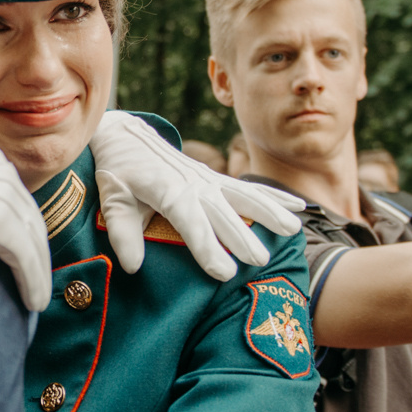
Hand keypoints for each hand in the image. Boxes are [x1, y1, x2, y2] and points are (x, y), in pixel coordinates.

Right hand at [0, 133, 53, 309]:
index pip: (12, 196)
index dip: (19, 225)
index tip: (18, 250)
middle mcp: (0, 170)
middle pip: (29, 217)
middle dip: (35, 249)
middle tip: (34, 278)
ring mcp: (3, 196)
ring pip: (33, 240)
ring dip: (38, 272)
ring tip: (35, 299)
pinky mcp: (1, 223)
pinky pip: (26, 258)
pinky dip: (33, 282)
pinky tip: (33, 302)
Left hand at [89, 111, 302, 280]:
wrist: (127, 137)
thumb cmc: (118, 174)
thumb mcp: (112, 200)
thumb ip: (122, 233)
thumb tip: (133, 266)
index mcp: (167, 191)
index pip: (190, 222)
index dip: (207, 248)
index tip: (224, 273)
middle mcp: (193, 183)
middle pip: (222, 212)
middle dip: (242, 235)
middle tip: (260, 260)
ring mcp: (208, 179)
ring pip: (244, 195)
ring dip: (269, 211)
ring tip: (292, 229)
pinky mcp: (216, 179)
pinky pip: (248, 188)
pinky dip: (275, 197)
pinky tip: (299, 207)